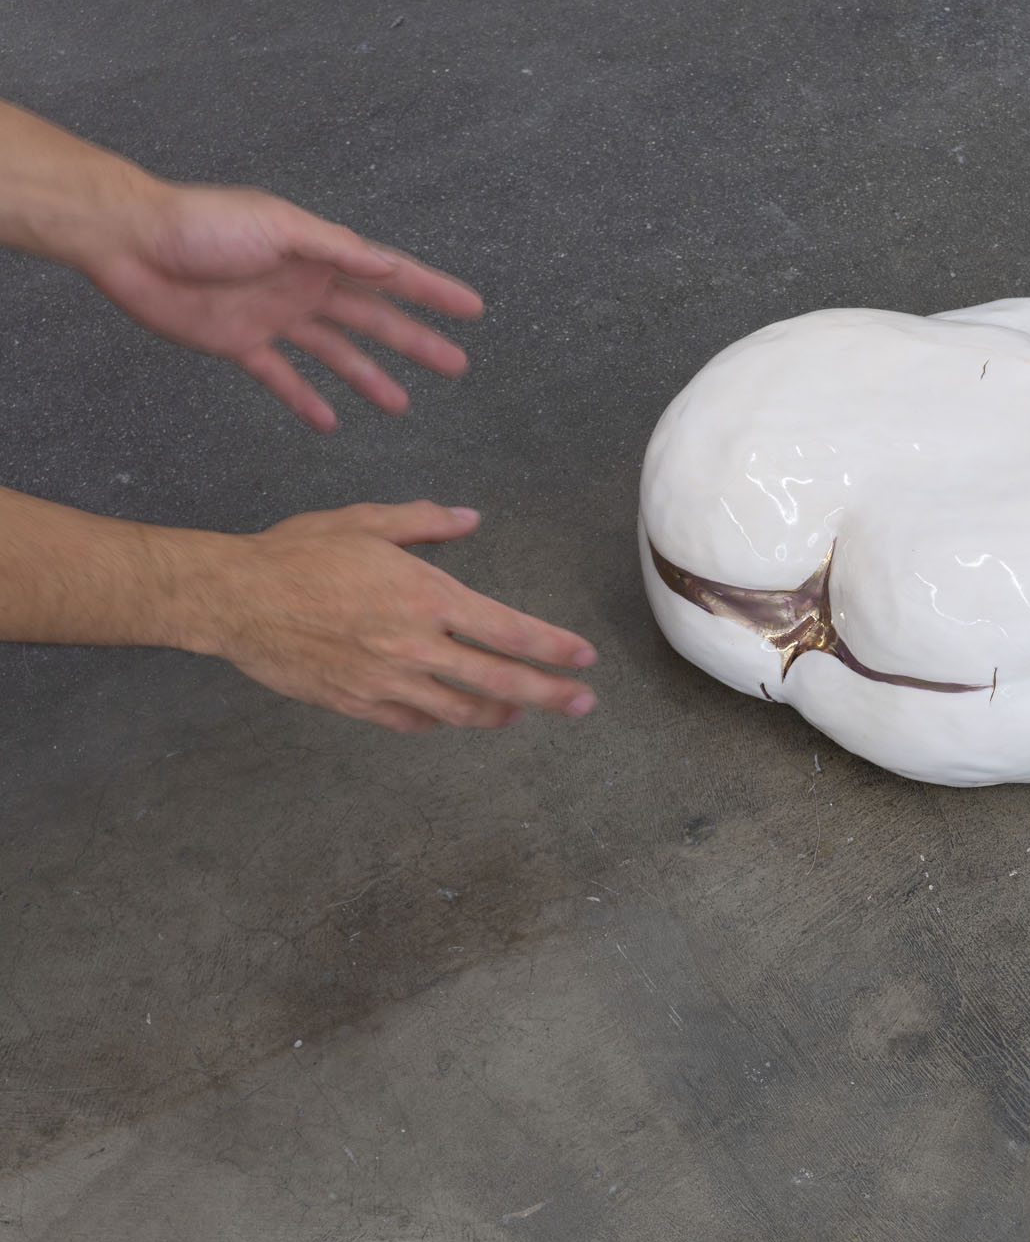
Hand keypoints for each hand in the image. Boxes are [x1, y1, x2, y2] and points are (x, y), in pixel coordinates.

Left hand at [83, 183, 483, 430]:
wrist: (129, 242)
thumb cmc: (200, 223)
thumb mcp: (277, 226)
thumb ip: (334, 248)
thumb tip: (388, 267)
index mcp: (320, 255)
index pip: (391, 275)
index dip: (433, 292)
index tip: (472, 309)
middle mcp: (305, 286)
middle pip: (374, 320)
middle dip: (416, 342)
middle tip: (456, 366)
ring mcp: (275, 317)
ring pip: (336, 354)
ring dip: (370, 378)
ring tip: (402, 406)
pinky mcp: (240, 343)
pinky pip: (282, 378)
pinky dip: (305, 399)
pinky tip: (328, 422)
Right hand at [205, 501, 596, 731]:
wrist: (233, 597)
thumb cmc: (297, 555)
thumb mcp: (366, 523)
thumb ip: (425, 524)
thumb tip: (469, 519)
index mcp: (427, 597)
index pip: (510, 631)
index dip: (555, 648)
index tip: (584, 658)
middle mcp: (415, 645)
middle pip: (501, 681)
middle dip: (550, 695)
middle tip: (581, 703)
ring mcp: (387, 681)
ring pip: (461, 710)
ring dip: (498, 713)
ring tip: (519, 712)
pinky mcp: (356, 703)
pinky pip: (412, 722)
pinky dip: (438, 720)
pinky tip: (449, 714)